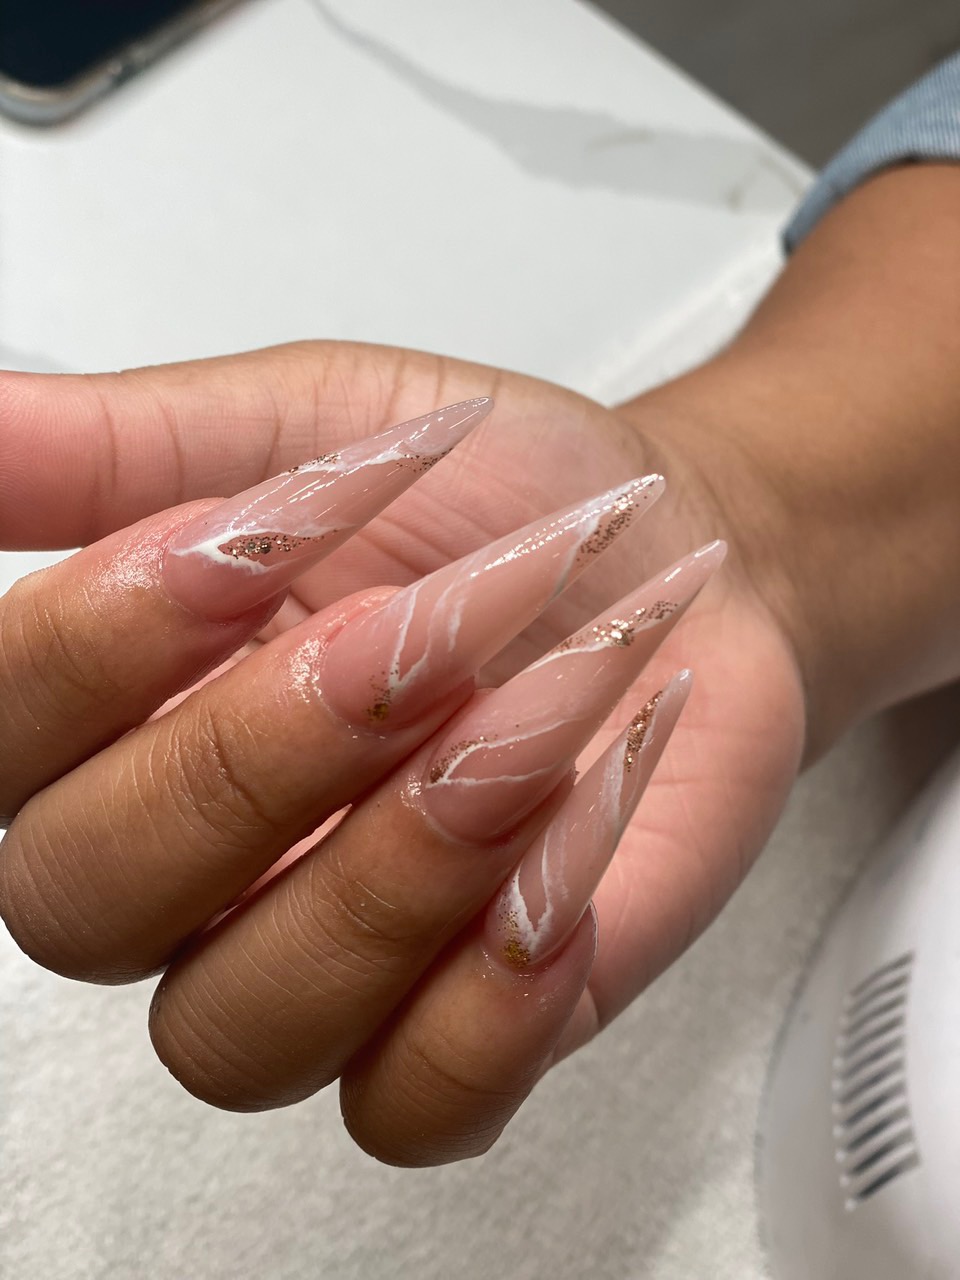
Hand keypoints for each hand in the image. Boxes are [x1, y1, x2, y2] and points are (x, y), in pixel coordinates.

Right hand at [0, 344, 803, 1162]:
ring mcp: (327, 967)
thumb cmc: (498, 493)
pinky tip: (573, 836)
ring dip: (391, 872)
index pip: (2, 744)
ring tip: (535, 723)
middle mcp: (197, 869)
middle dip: (255, 759)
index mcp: (130, 718)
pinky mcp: (464, 1030)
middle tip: (419, 633)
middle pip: (87, 908)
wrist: (673, 554)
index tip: (263, 530)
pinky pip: (410, 1109)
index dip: (106, 644)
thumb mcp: (315, 423)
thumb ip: (130, 445)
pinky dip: (493, 1001)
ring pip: (237, 1036)